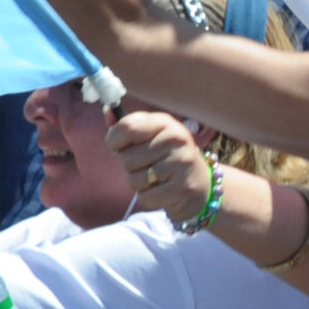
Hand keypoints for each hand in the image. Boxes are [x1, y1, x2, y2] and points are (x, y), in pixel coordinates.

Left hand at [107, 111, 218, 226]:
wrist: (201, 182)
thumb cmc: (166, 157)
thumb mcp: (150, 136)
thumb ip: (127, 126)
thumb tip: (107, 111)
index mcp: (164, 123)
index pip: (126, 128)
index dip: (115, 142)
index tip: (122, 147)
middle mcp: (176, 139)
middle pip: (126, 158)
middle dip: (130, 167)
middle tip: (149, 165)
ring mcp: (182, 163)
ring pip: (135, 179)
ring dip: (140, 183)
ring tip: (156, 178)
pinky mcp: (183, 188)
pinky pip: (146, 197)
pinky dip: (149, 197)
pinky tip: (163, 191)